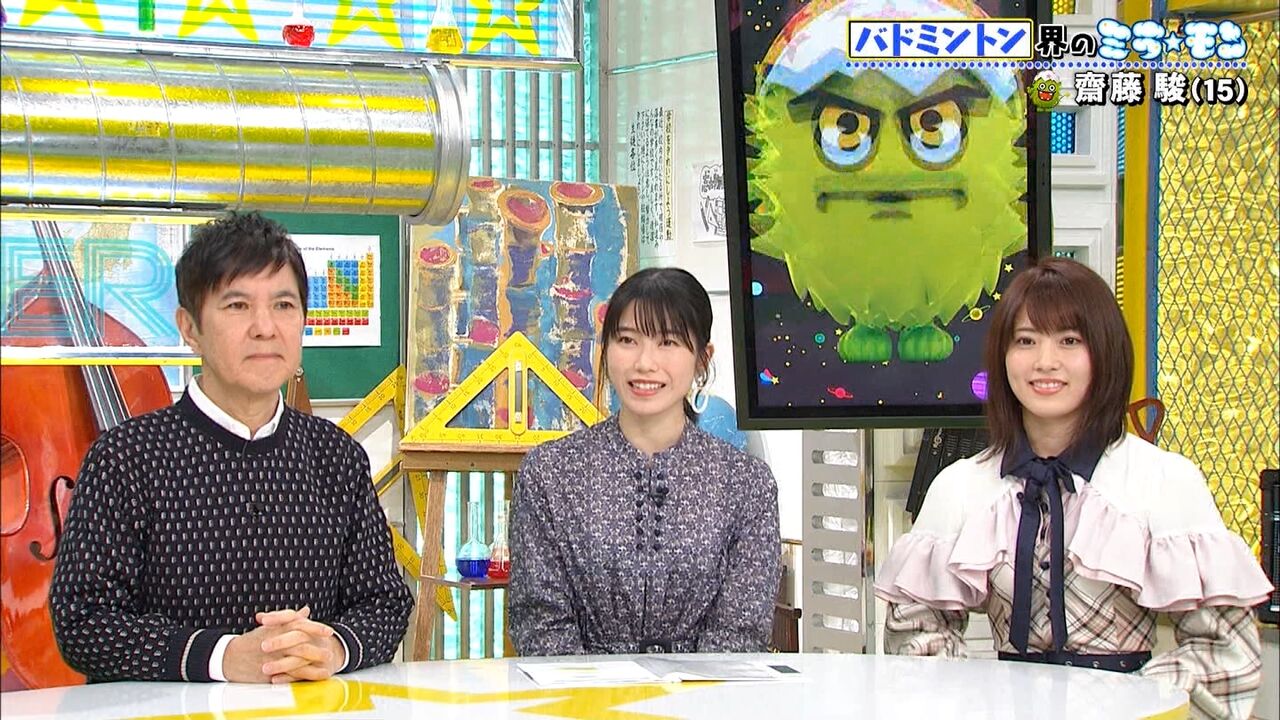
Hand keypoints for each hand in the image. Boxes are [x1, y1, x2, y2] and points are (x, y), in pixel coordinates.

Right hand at [221, 607, 343, 682]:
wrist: (229, 657)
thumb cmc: (251, 641)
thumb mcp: (271, 626)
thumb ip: (290, 619)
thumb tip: (306, 611)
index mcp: (276, 629)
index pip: (299, 626)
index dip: (316, 628)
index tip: (329, 631)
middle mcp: (275, 643)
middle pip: (301, 643)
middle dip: (318, 647)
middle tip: (331, 649)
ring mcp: (272, 658)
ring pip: (296, 660)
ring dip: (313, 662)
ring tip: (327, 662)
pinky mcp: (268, 672)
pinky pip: (288, 675)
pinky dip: (302, 675)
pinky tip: (314, 675)